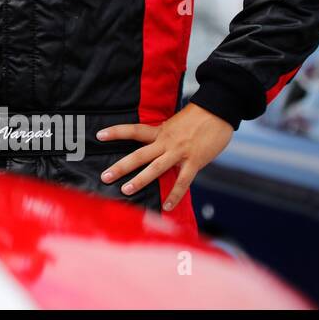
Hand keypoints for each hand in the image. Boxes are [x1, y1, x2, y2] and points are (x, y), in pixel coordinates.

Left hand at [95, 104, 233, 211]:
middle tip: (105, 176)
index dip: (116, 132)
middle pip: (139, 154)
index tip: (99, 135)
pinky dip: (174, 195)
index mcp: (160, 131)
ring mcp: (179, 152)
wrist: (219, 111)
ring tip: (125, 190)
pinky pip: (182, 182)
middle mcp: (166, 142)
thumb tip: (155, 146)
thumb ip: (164, 135)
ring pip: (155, 168)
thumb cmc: (198, 117)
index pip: (133, 130)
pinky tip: (166, 207)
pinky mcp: (194, 162)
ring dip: (140, 180)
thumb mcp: (175, 123)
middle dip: (121, 166)